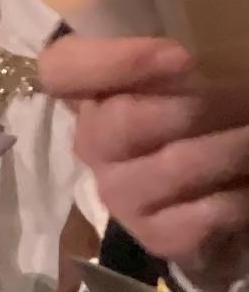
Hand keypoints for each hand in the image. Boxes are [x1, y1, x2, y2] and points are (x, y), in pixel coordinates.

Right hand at [36, 35, 248, 291]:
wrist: (219, 188)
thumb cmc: (201, 113)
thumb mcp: (187, 73)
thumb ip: (178, 56)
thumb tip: (197, 58)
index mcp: (92, 93)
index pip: (61, 69)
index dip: (110, 61)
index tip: (182, 56)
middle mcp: (94, 144)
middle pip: (119, 122)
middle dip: (198, 106)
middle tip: (248, 96)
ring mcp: (120, 193)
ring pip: (172, 167)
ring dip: (233, 147)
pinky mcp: (153, 235)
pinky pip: (199, 217)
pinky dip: (239, 198)